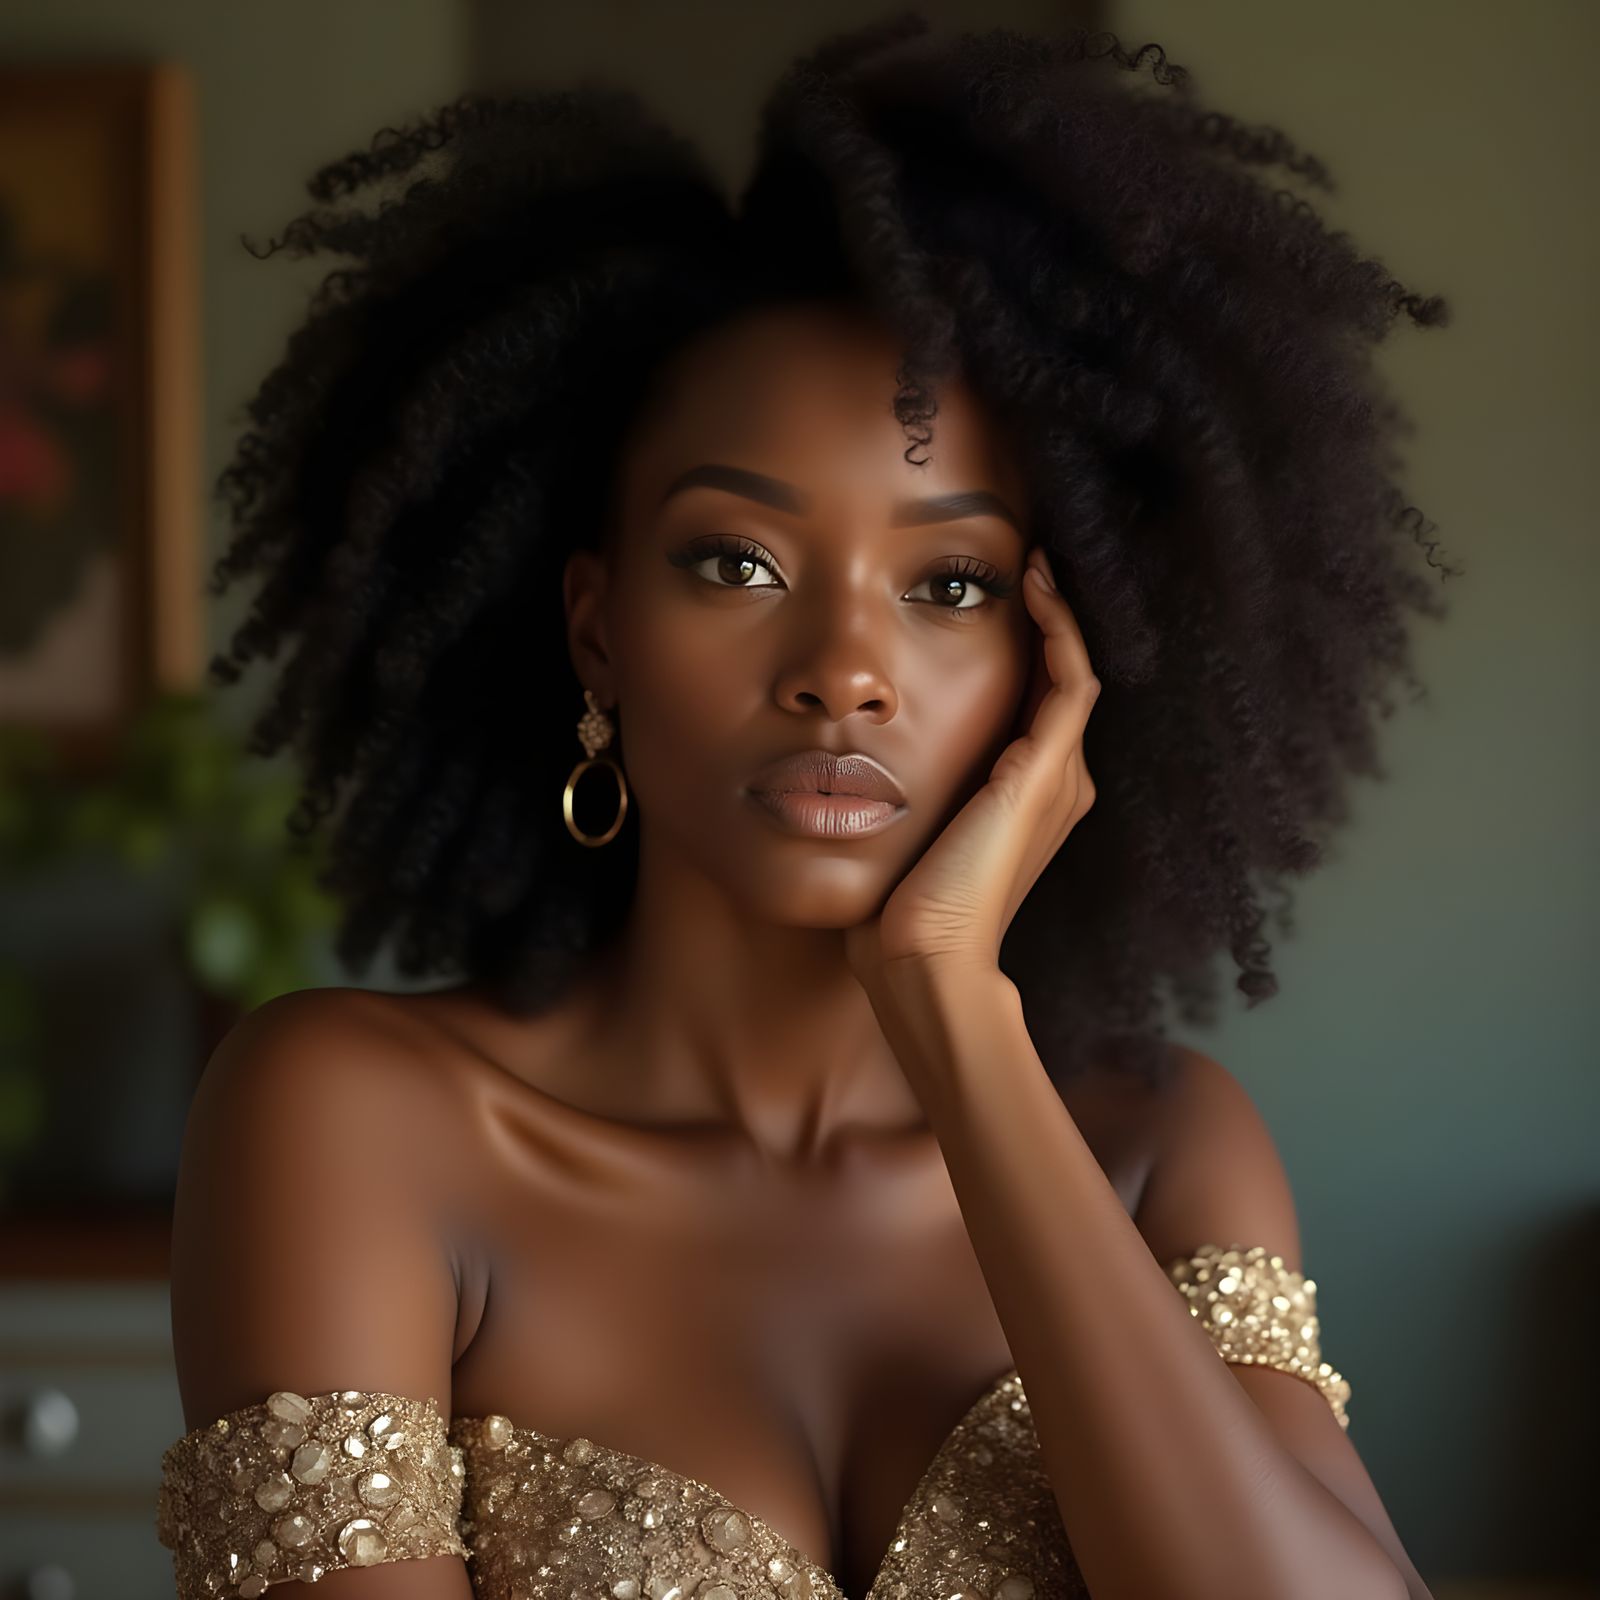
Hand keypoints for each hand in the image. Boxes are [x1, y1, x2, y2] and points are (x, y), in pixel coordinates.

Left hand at [844, 546, 1100, 983]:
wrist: (925, 958)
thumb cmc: (903, 913)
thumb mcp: (907, 836)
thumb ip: (907, 795)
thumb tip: (855, 769)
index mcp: (1028, 800)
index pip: (1038, 706)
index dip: (1027, 652)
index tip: (1000, 599)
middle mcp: (1056, 785)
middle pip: (1060, 683)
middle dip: (1045, 624)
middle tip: (1024, 565)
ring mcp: (1057, 777)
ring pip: (1071, 672)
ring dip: (1056, 614)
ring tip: (1034, 564)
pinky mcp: (1045, 770)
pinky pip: (1069, 678)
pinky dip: (1059, 628)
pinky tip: (1035, 584)